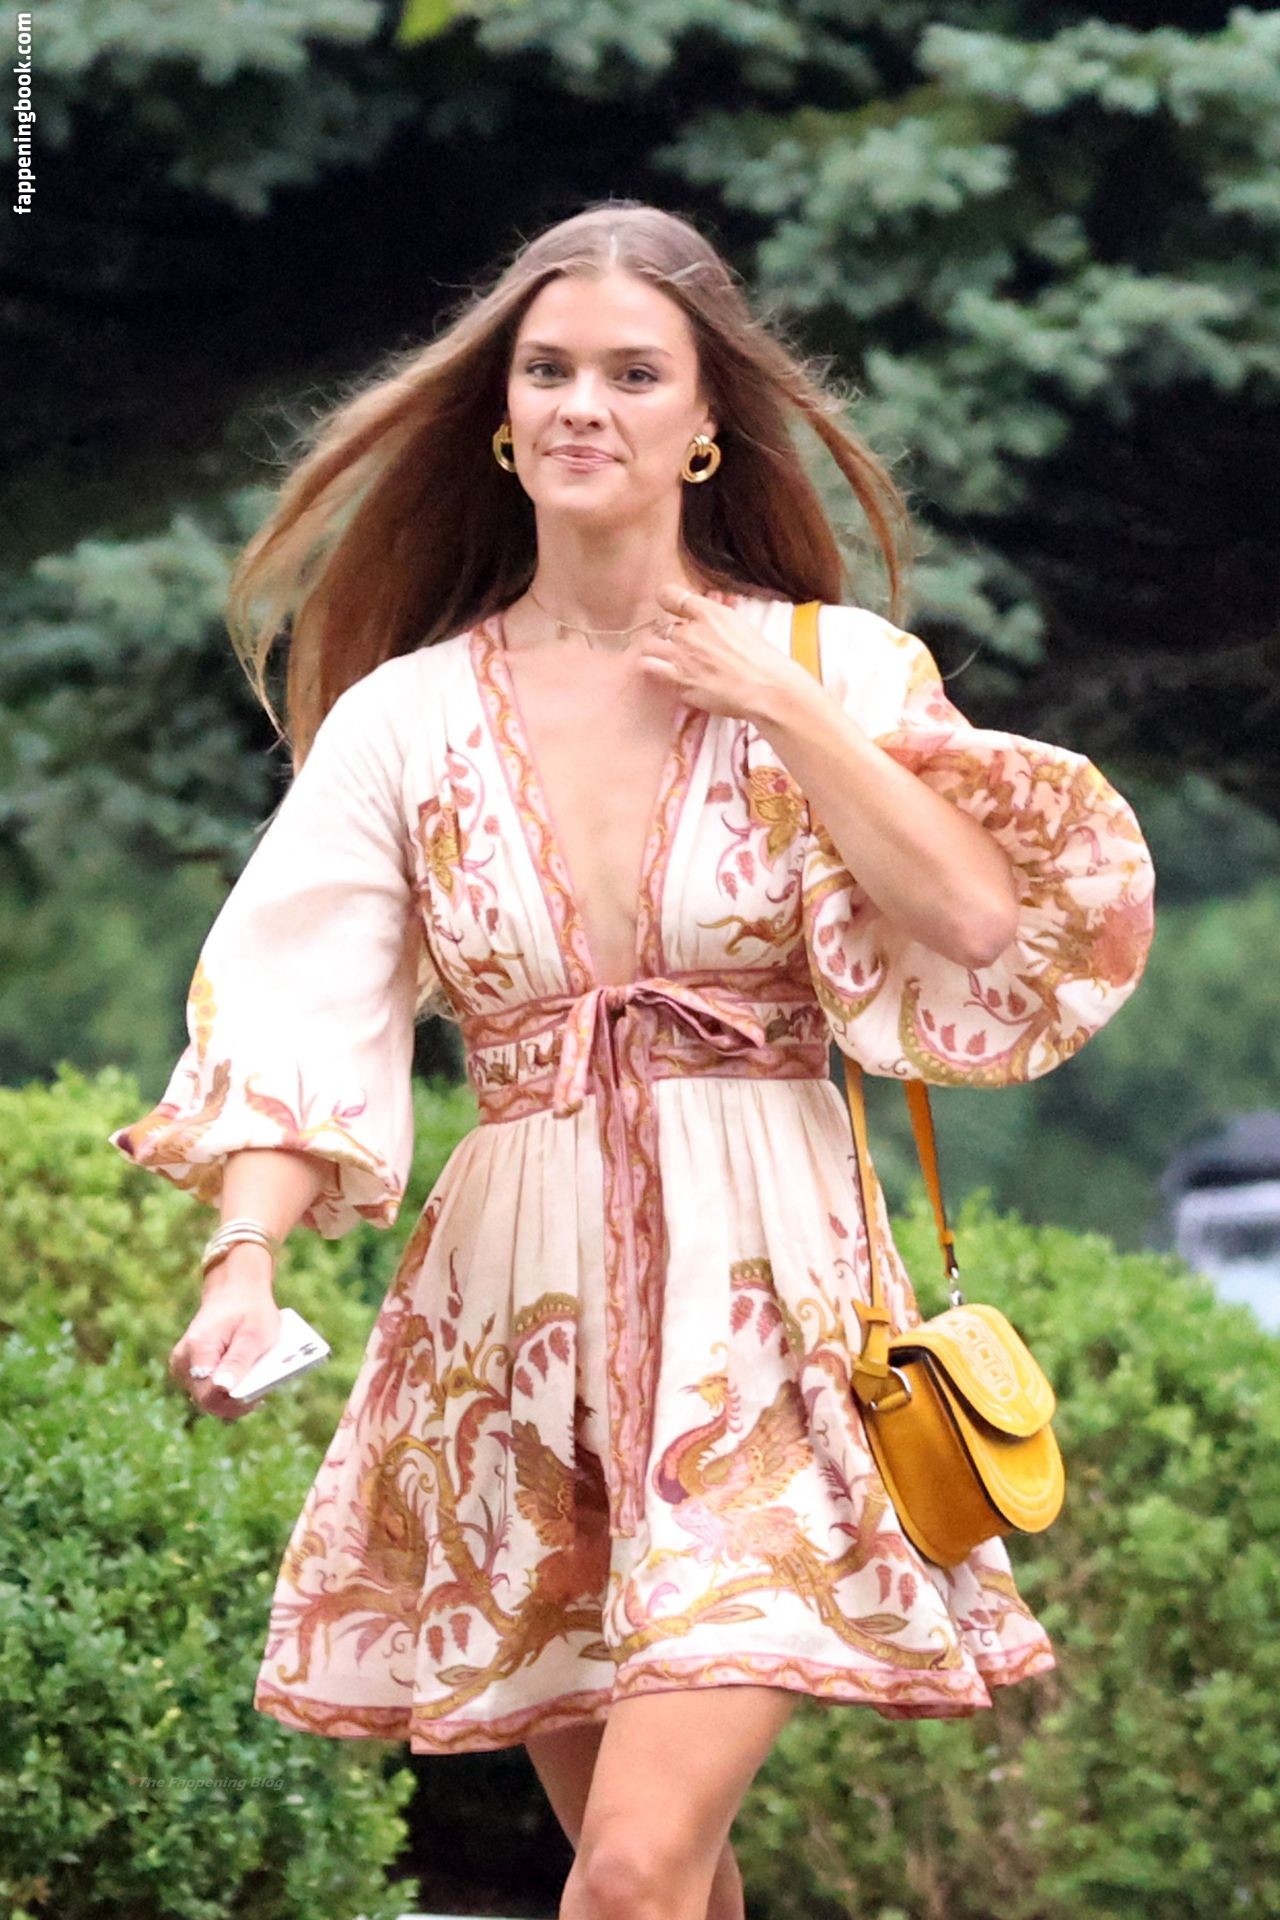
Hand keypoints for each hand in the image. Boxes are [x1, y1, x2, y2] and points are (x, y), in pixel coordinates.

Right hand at [170, 1265, 281, 1422]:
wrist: (236, 1292)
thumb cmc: (249, 1312)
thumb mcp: (253, 1335)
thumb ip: (237, 1362)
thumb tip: (223, 1389)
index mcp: (197, 1350)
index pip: (209, 1395)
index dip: (235, 1403)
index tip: (260, 1395)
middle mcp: (183, 1362)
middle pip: (208, 1400)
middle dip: (236, 1399)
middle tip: (262, 1387)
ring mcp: (183, 1367)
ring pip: (209, 1398)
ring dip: (233, 1393)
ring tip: (256, 1378)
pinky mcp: (190, 1370)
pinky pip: (209, 1389)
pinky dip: (229, 1386)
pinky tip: (246, 1377)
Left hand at [636, 584, 806, 722]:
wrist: (766, 689)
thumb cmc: (761, 659)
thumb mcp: (740, 625)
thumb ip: (715, 618)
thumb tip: (702, 613)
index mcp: (710, 613)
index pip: (670, 595)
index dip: (667, 600)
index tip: (670, 606)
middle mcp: (691, 632)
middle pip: (661, 625)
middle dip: (666, 634)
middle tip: (677, 644)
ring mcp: (682, 657)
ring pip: (648, 645)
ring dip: (655, 650)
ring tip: (665, 658)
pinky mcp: (679, 681)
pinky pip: (651, 669)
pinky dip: (655, 670)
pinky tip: (668, 675)